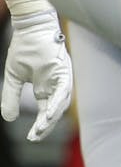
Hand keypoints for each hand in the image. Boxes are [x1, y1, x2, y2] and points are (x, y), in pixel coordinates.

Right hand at [1, 9, 71, 140]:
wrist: (29, 28)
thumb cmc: (24, 49)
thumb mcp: (13, 78)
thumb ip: (10, 98)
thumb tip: (9, 119)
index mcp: (45, 87)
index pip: (46, 111)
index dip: (41, 125)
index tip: (32, 137)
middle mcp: (56, 84)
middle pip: (56, 110)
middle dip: (47, 125)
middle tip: (36, 137)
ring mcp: (62, 76)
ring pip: (62, 101)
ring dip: (53, 116)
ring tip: (41, 129)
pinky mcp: (64, 69)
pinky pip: (64, 88)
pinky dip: (58, 101)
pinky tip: (50, 113)